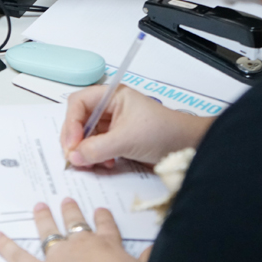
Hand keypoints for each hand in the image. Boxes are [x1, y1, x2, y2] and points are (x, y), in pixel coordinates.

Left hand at [0, 200, 141, 261]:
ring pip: (48, 233)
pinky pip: (19, 258)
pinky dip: (5, 247)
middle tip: (66, 200)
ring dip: (42, 219)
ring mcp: (59, 258)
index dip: (102, 218)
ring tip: (39, 207)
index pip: (106, 228)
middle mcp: (81, 247)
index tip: (99, 210)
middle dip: (70, 211)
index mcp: (108, 247)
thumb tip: (154, 251)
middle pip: (75, 224)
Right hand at [60, 85, 213, 167]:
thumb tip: (73, 158)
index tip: (71, 145)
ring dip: (85, 150)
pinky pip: (98, 146)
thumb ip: (97, 149)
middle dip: (76, 139)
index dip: (71, 123)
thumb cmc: (162, 133)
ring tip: (90, 164)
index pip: (78, 104)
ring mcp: (114, 124)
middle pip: (80, 120)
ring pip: (87, 135)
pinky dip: (96, 157)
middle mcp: (110, 107)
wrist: (190, 147)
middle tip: (75, 158)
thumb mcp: (126, 140)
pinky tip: (105, 165)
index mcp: (111, 96)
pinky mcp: (119, 139)